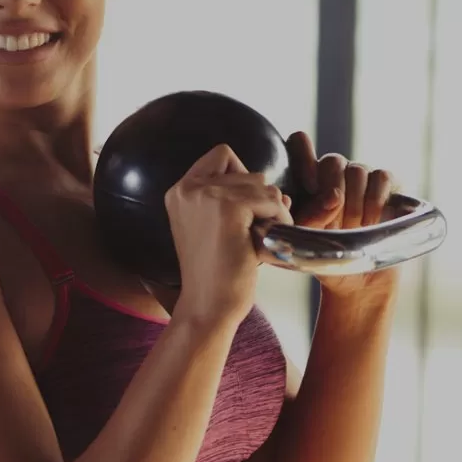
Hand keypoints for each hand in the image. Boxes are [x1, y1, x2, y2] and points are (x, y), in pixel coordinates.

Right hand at [164, 143, 292, 330]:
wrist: (208, 305)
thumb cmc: (217, 274)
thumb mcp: (217, 229)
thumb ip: (237, 202)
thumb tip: (283, 192)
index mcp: (179, 191)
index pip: (221, 155)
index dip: (241, 178)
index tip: (244, 210)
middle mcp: (188, 188)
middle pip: (247, 170)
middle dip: (261, 198)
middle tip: (258, 229)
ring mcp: (206, 195)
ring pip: (262, 184)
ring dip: (272, 210)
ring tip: (263, 238)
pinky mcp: (228, 208)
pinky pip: (271, 199)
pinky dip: (279, 218)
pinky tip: (269, 240)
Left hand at [285, 131, 400, 298]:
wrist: (355, 282)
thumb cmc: (323, 259)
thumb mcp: (307, 243)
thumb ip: (310, 219)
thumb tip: (332, 197)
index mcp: (306, 183)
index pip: (299, 146)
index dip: (303, 154)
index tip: (309, 185)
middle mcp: (333, 175)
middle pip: (332, 161)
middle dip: (333, 191)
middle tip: (336, 221)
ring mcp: (361, 178)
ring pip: (358, 170)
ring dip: (355, 204)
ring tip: (354, 229)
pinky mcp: (387, 187)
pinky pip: (382, 177)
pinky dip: (376, 200)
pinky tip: (371, 222)